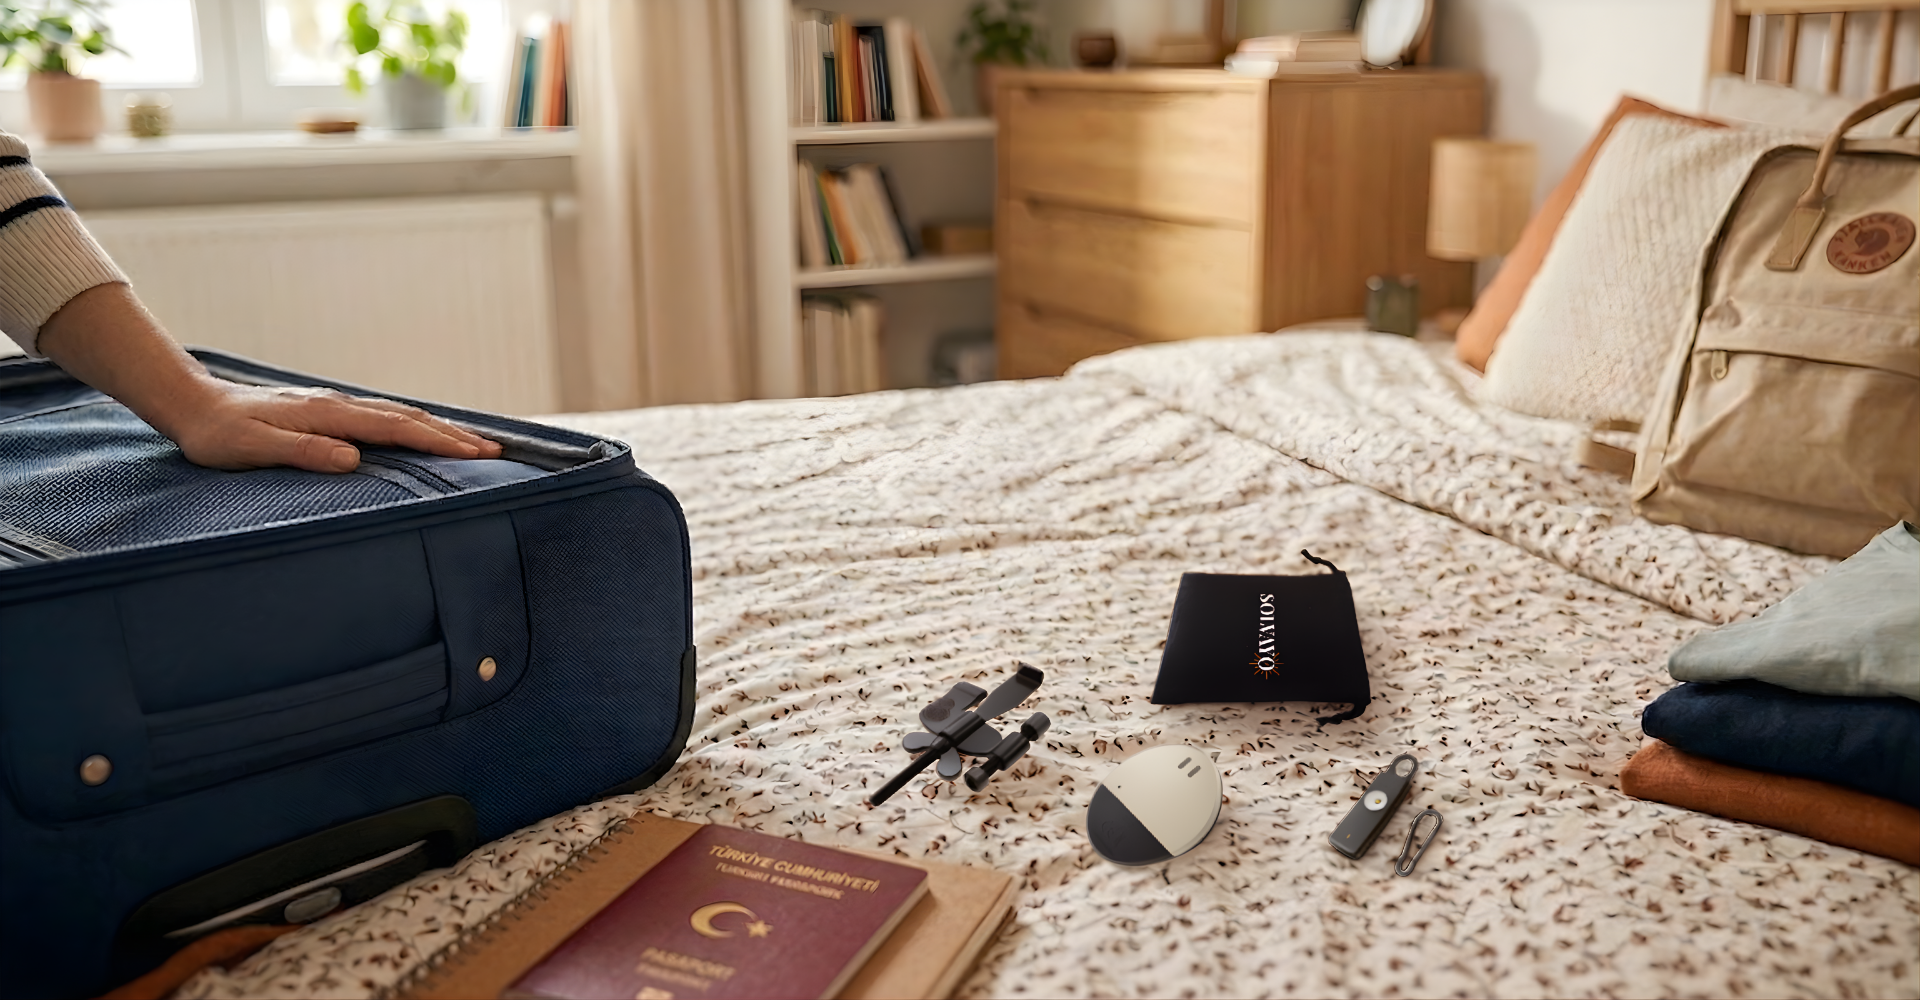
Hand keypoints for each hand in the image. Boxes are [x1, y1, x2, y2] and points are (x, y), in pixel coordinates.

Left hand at [35, 282, 502, 473]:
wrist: (192, 404)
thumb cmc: (218, 435)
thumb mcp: (252, 448)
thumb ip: (303, 451)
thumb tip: (352, 458)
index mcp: (329, 414)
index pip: (397, 429)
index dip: (439, 442)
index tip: (477, 454)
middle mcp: (339, 405)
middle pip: (410, 418)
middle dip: (455, 434)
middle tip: (497, 451)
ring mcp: (336, 407)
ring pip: (401, 416)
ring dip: (440, 429)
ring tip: (475, 443)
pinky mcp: (330, 413)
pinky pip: (385, 419)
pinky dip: (416, 426)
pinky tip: (425, 434)